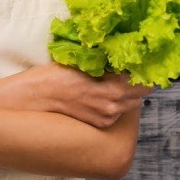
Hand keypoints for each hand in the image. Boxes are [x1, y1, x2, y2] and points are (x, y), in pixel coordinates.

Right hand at [36, 64, 153, 128]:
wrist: (37, 97)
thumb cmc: (57, 75)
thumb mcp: (85, 62)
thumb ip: (107, 64)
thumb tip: (122, 55)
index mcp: (112, 87)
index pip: (142, 80)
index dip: (142, 70)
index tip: (140, 63)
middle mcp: (113, 105)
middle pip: (141, 94)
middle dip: (137, 83)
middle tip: (129, 72)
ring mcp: (106, 117)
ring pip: (131, 105)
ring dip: (127, 95)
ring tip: (113, 83)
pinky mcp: (100, 124)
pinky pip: (117, 114)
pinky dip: (115, 105)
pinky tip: (102, 96)